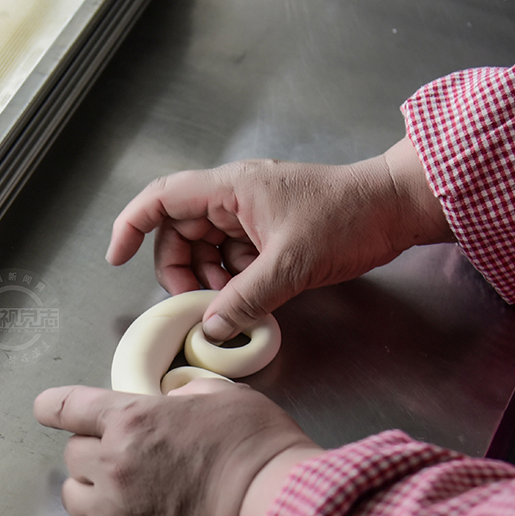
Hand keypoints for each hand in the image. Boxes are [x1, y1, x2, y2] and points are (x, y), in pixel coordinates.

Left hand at [34, 378, 318, 515]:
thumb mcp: (225, 398)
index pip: (70, 407)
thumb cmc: (260, 453)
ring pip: (76, 496)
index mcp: (132, 420)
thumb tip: (171, 404)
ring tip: (127, 494)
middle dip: (94, 450)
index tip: (44, 409)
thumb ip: (185, 396)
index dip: (54, 406)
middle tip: (126, 457)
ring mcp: (114, 514)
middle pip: (73, 454)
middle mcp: (112, 465)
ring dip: (93, 490)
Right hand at [106, 137, 453, 340]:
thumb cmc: (348, 218)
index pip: (161, 199)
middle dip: (181, 269)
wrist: (397, 208)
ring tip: (231, 303)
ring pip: (206, 248)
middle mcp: (234, 197)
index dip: (131, 225)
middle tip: (196, 302)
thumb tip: (210, 327)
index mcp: (230, 188)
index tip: (117, 257)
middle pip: (180, 231)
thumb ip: (245, 298)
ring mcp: (252, 214)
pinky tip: (253, 298)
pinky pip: (234, 256)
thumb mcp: (291, 265)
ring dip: (210, 279)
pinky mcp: (270, 231)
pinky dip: (234, 279)